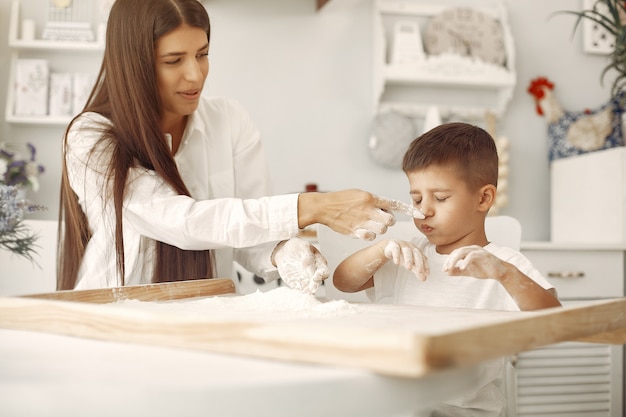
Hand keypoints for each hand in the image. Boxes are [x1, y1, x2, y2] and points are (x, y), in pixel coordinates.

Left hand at [273, 237, 328, 293]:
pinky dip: (298, 291)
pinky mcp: (297, 283)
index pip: (324, 271)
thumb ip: (307, 255)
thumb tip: (308, 263)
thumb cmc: (297, 246)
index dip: (322, 274)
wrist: (285, 251)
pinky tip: (297, 292)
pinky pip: (299, 289)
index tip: (317, 276)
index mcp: (320, 263)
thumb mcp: (303, 246)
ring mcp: (306, 279)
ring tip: (304, 292)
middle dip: (315, 285)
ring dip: (307, 291)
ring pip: (308, 287)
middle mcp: (314, 273)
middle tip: (312, 288)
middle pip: (317, 282)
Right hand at [298, 189, 423, 240]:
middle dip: (388, 221)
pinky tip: (361, 229)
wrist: (324, 207)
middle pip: (390, 221)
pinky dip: (368, 234)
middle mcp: (367, 209)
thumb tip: (389, 210)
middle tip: (380, 218)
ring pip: (382, 230)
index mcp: (370, 198)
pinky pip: (370, 237)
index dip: (409, 210)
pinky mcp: (354, 232)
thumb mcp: (360, 194)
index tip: (421, 215)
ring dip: (379, 228)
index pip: (394, 204)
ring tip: (370, 223)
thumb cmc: (343, 199)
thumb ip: (375, 201)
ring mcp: (361, 222)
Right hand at [382, 240, 428, 280]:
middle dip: (419, 263)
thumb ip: (417, 271)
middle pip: (417, 254)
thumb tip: (424, 278)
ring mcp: (402, 245)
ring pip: (407, 251)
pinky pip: (396, 249)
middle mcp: (411, 247)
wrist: (390, 247)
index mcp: (417, 251)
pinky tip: (397, 263)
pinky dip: (396, 256)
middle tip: (420, 271)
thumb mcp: (410, 264)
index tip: (427, 273)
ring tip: (409, 268)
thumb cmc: (403, 256)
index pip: (423, 258)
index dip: (426, 265)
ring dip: (409, 259)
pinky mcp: (394, 245)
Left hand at [443, 245, 508, 279]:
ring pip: (463, 251)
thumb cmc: (484, 270)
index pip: (454, 253)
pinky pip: (473, 255)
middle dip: (450, 260)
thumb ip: (458, 271)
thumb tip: (447, 272)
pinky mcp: (484, 255)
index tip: (444, 270)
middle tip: (446, 269)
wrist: (500, 272)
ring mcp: (478, 251)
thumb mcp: (468, 271)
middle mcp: (472, 249)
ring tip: (451, 268)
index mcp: (468, 251)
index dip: (448, 261)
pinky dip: (466, 261)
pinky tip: (463, 267)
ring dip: (455, 259)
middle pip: (457, 251)